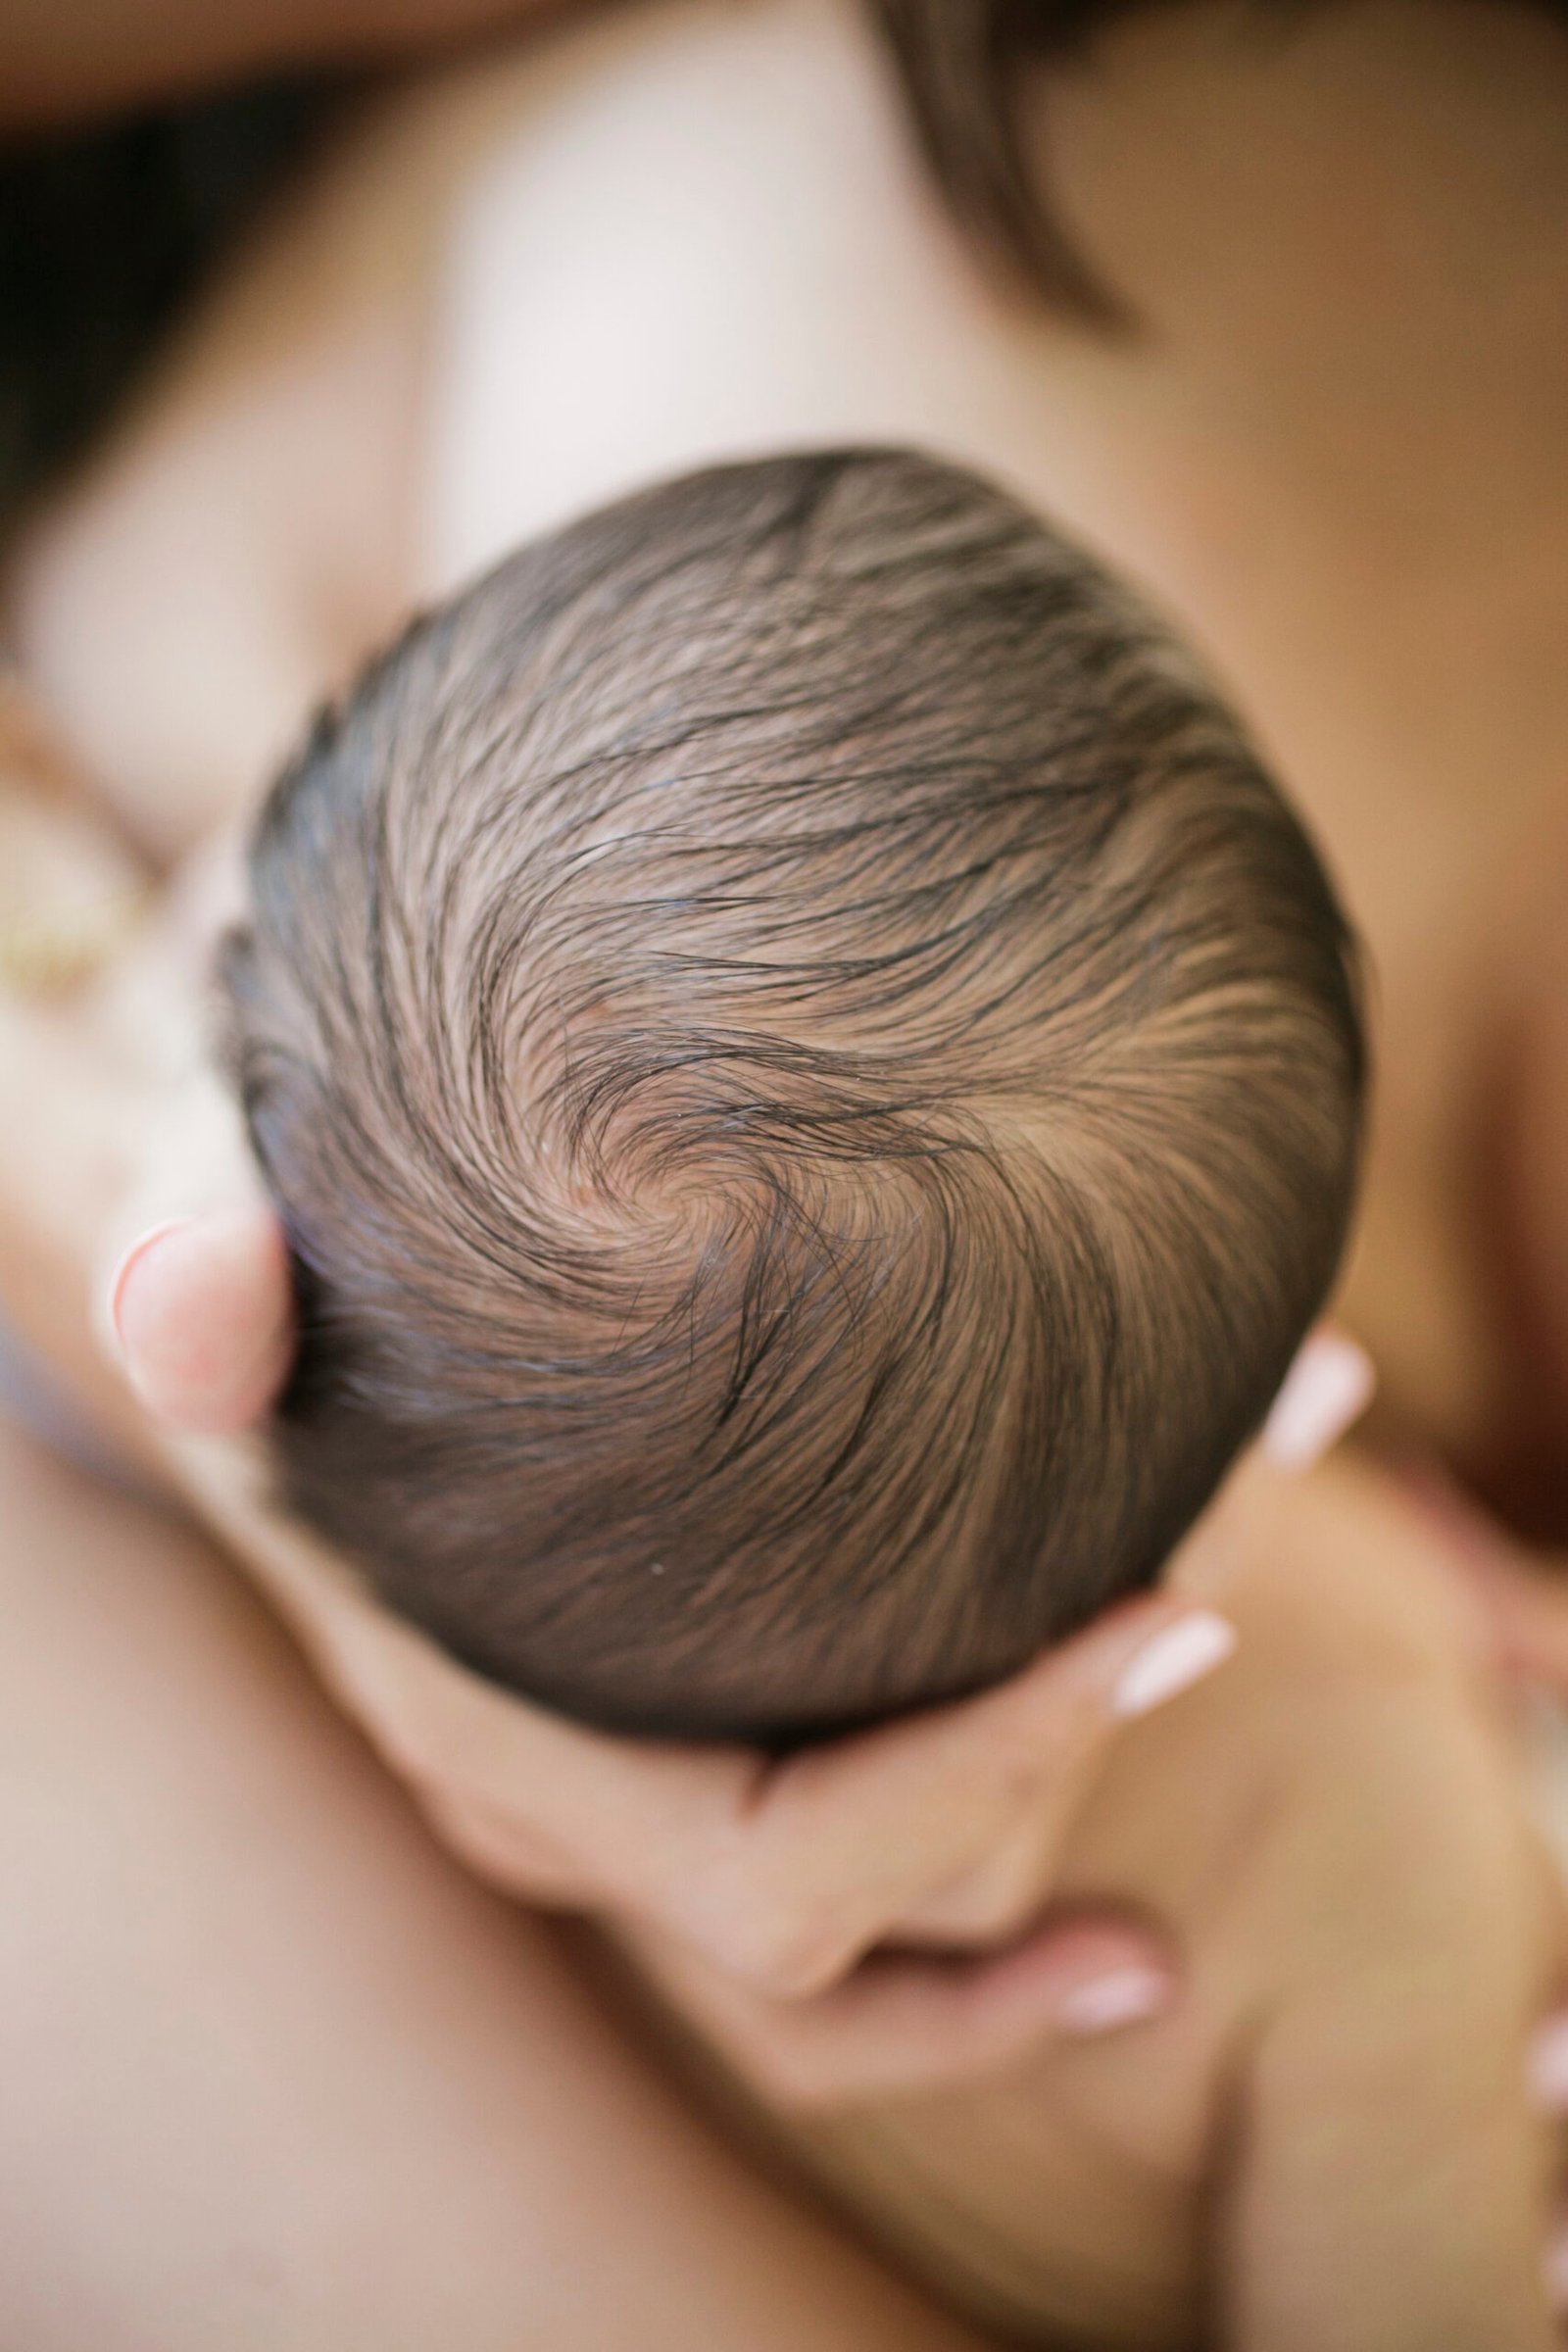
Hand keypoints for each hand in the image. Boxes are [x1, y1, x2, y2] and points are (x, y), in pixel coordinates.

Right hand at [96, 1132, 1240, 2085]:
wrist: (287, 1308)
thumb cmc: (275, 1286)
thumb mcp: (217, 1251)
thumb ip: (201, 1292)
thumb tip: (193, 1284)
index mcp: (505, 1743)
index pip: (778, 1864)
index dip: (987, 1775)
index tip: (1169, 1610)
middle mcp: (586, 1810)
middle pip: (882, 1906)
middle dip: (1079, 1771)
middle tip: (1245, 1558)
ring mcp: (650, 1780)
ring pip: (897, 1891)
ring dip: (1082, 1758)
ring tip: (1246, 1587)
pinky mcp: (707, 1716)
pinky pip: (878, 1822)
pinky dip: (1018, 1763)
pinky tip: (1146, 1622)